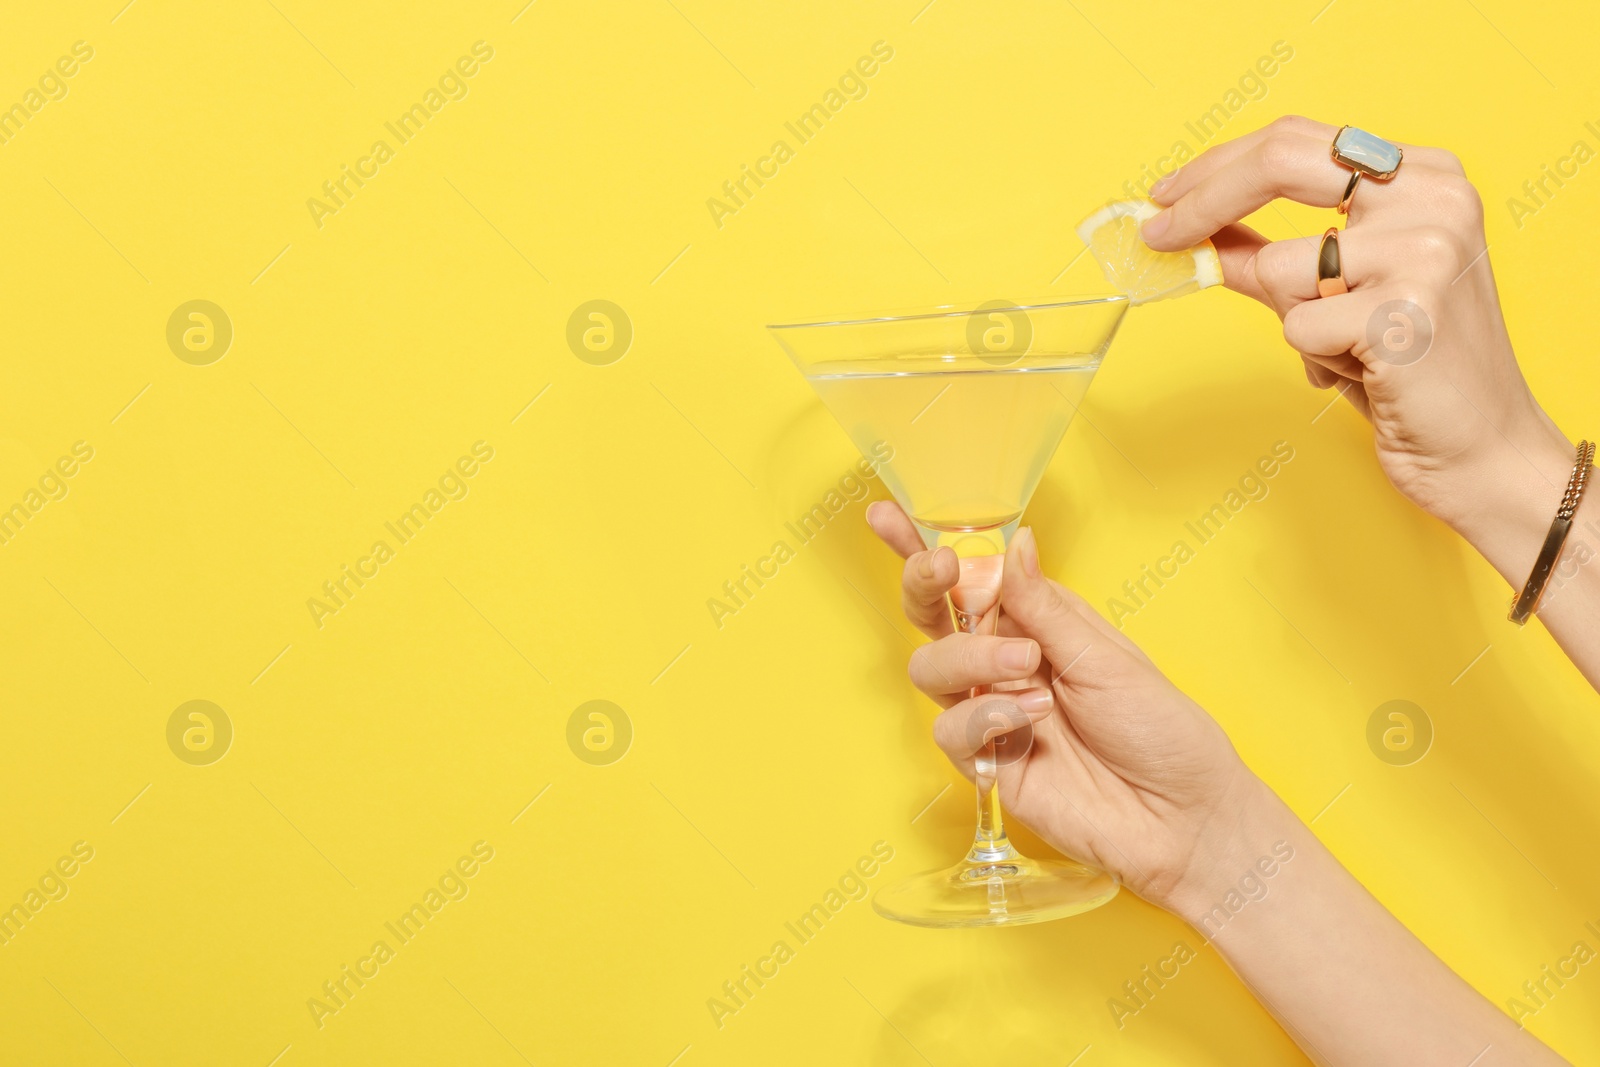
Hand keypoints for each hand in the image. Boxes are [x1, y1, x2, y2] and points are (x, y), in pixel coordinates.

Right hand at [866, 500, 1261, 908]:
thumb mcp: (1107, 656)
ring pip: (931, 668)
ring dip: (971, 657)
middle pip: (933, 616)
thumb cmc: (1161, 732)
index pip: (974, 576)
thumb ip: (1045, 607)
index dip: (924, 546)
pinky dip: (983, 717)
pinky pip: (950, 730)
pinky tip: (1026, 722)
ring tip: (1029, 671)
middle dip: (925, 586)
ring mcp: (991, 713)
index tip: (887, 515)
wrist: (1181, 820)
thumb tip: (1012, 542)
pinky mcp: (986, 763)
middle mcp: (1005, 662)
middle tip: (944, 572)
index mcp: (1038, 623)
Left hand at [1143, 115, 1572, 545]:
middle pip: (1281, 163)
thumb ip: (1270, 255)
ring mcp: (1425, 251)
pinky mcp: (1406, 312)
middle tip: (1156, 234)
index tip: (1166, 197)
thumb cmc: (1407, 369)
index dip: (1217, 167)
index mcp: (1424, 175)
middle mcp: (1434, 197)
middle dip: (1202, 200)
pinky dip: (1316, 359)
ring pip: (1278, 267)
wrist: (1481, 446)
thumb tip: (1193, 233)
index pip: (1297, 140)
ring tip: (1349, 349)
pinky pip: (1298, 327)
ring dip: (1293, 320)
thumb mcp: (1337, 293)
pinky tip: (1367, 373)